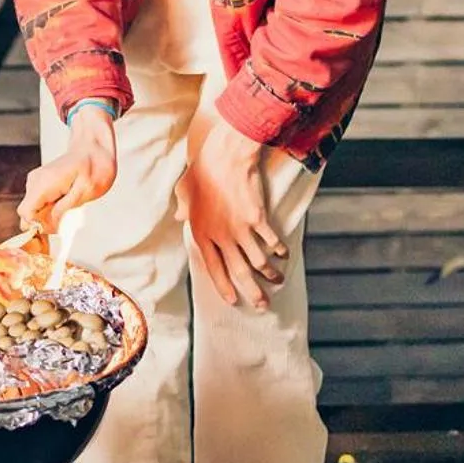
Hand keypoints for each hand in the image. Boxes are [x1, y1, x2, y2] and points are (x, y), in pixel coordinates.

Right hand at [17, 106, 117, 235]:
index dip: (37, 225)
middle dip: (42, 221)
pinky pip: (38, 203)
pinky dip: (49, 207)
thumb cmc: (94, 168)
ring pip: (32, 209)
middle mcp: (35, 181)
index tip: (55, 227)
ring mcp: (35, 181)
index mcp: (45, 183)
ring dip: (48, 214)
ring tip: (68, 204)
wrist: (93, 149)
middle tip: (65, 218)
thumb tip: (46, 226)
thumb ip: (63, 209)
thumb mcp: (85, 192)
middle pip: (26, 213)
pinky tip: (65, 200)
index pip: (26, 212)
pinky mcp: (40, 183)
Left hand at [182, 108, 286, 308]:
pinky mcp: (257, 220)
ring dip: (270, 275)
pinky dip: (279, 251)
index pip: (213, 268)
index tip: (234, 300)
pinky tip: (283, 256)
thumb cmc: (202, 171)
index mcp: (200, 233)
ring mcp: (239, 230)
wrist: (224, 157)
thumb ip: (183, 207)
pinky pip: (271, 242)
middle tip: (263, 305)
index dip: (224, 286)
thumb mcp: (184, 190)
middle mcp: (220, 236)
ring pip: (258, 262)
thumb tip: (179, 217)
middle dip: (252, 292)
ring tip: (278, 281)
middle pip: (238, 272)